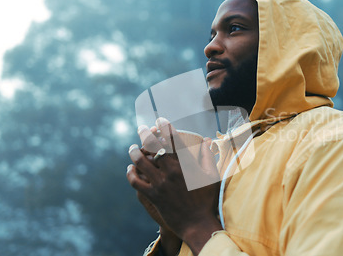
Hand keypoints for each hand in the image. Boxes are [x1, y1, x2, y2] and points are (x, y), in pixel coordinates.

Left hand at [127, 118, 221, 254]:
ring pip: (141, 162)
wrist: (198, 224)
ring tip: (132, 147)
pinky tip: (130, 168)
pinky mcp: (153, 196)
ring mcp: (160, 184)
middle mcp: (171, 171)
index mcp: (186, 165)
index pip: (173, 139)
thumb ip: (207, 156)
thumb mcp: (212, 176)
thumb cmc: (207, 199)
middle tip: (142, 128)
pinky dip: (130, 173)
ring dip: (134, 152)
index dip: (165, 127)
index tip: (160, 120)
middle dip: (146, 134)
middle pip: (153, 147)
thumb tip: (205, 139)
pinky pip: (136, 181)